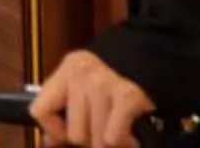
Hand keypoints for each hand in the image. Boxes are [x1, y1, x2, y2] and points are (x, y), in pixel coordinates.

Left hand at [30, 50, 154, 147]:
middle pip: (74, 133)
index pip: (40, 111)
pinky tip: (131, 135)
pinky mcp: (128, 96)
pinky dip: (124, 142)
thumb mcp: (85, 86)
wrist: (160, 59)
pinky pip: (112, 138)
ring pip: (95, 140)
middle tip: (104, 129)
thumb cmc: (117, 80)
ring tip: (118, 130)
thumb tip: (48, 141)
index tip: (69, 131)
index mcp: (68, 69)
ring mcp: (104, 83)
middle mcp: (83, 73)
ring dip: (109, 143)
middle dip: (90, 139)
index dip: (54, 129)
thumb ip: (64, 110)